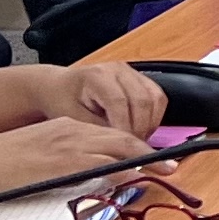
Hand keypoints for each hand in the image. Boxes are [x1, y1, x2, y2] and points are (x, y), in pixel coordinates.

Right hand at [0, 118, 157, 195]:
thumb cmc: (1, 161)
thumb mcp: (39, 151)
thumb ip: (66, 159)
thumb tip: (87, 179)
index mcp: (66, 127)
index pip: (109, 134)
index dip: (133, 146)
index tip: (149, 156)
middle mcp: (73, 132)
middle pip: (121, 138)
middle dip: (148, 152)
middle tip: (169, 164)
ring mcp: (71, 147)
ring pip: (118, 150)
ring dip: (143, 162)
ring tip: (162, 172)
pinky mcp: (65, 164)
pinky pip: (104, 166)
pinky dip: (124, 171)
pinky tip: (137, 178)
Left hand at [54, 61, 168, 138]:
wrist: (60, 86)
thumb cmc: (62, 100)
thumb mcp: (73, 118)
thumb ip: (98, 130)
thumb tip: (120, 146)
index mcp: (98, 76)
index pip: (120, 102)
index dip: (125, 128)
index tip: (124, 149)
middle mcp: (119, 69)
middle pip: (143, 100)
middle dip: (141, 129)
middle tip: (133, 150)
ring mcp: (132, 72)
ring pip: (156, 98)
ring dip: (150, 124)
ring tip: (137, 141)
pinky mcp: (141, 78)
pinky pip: (157, 98)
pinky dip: (154, 117)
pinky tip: (141, 130)